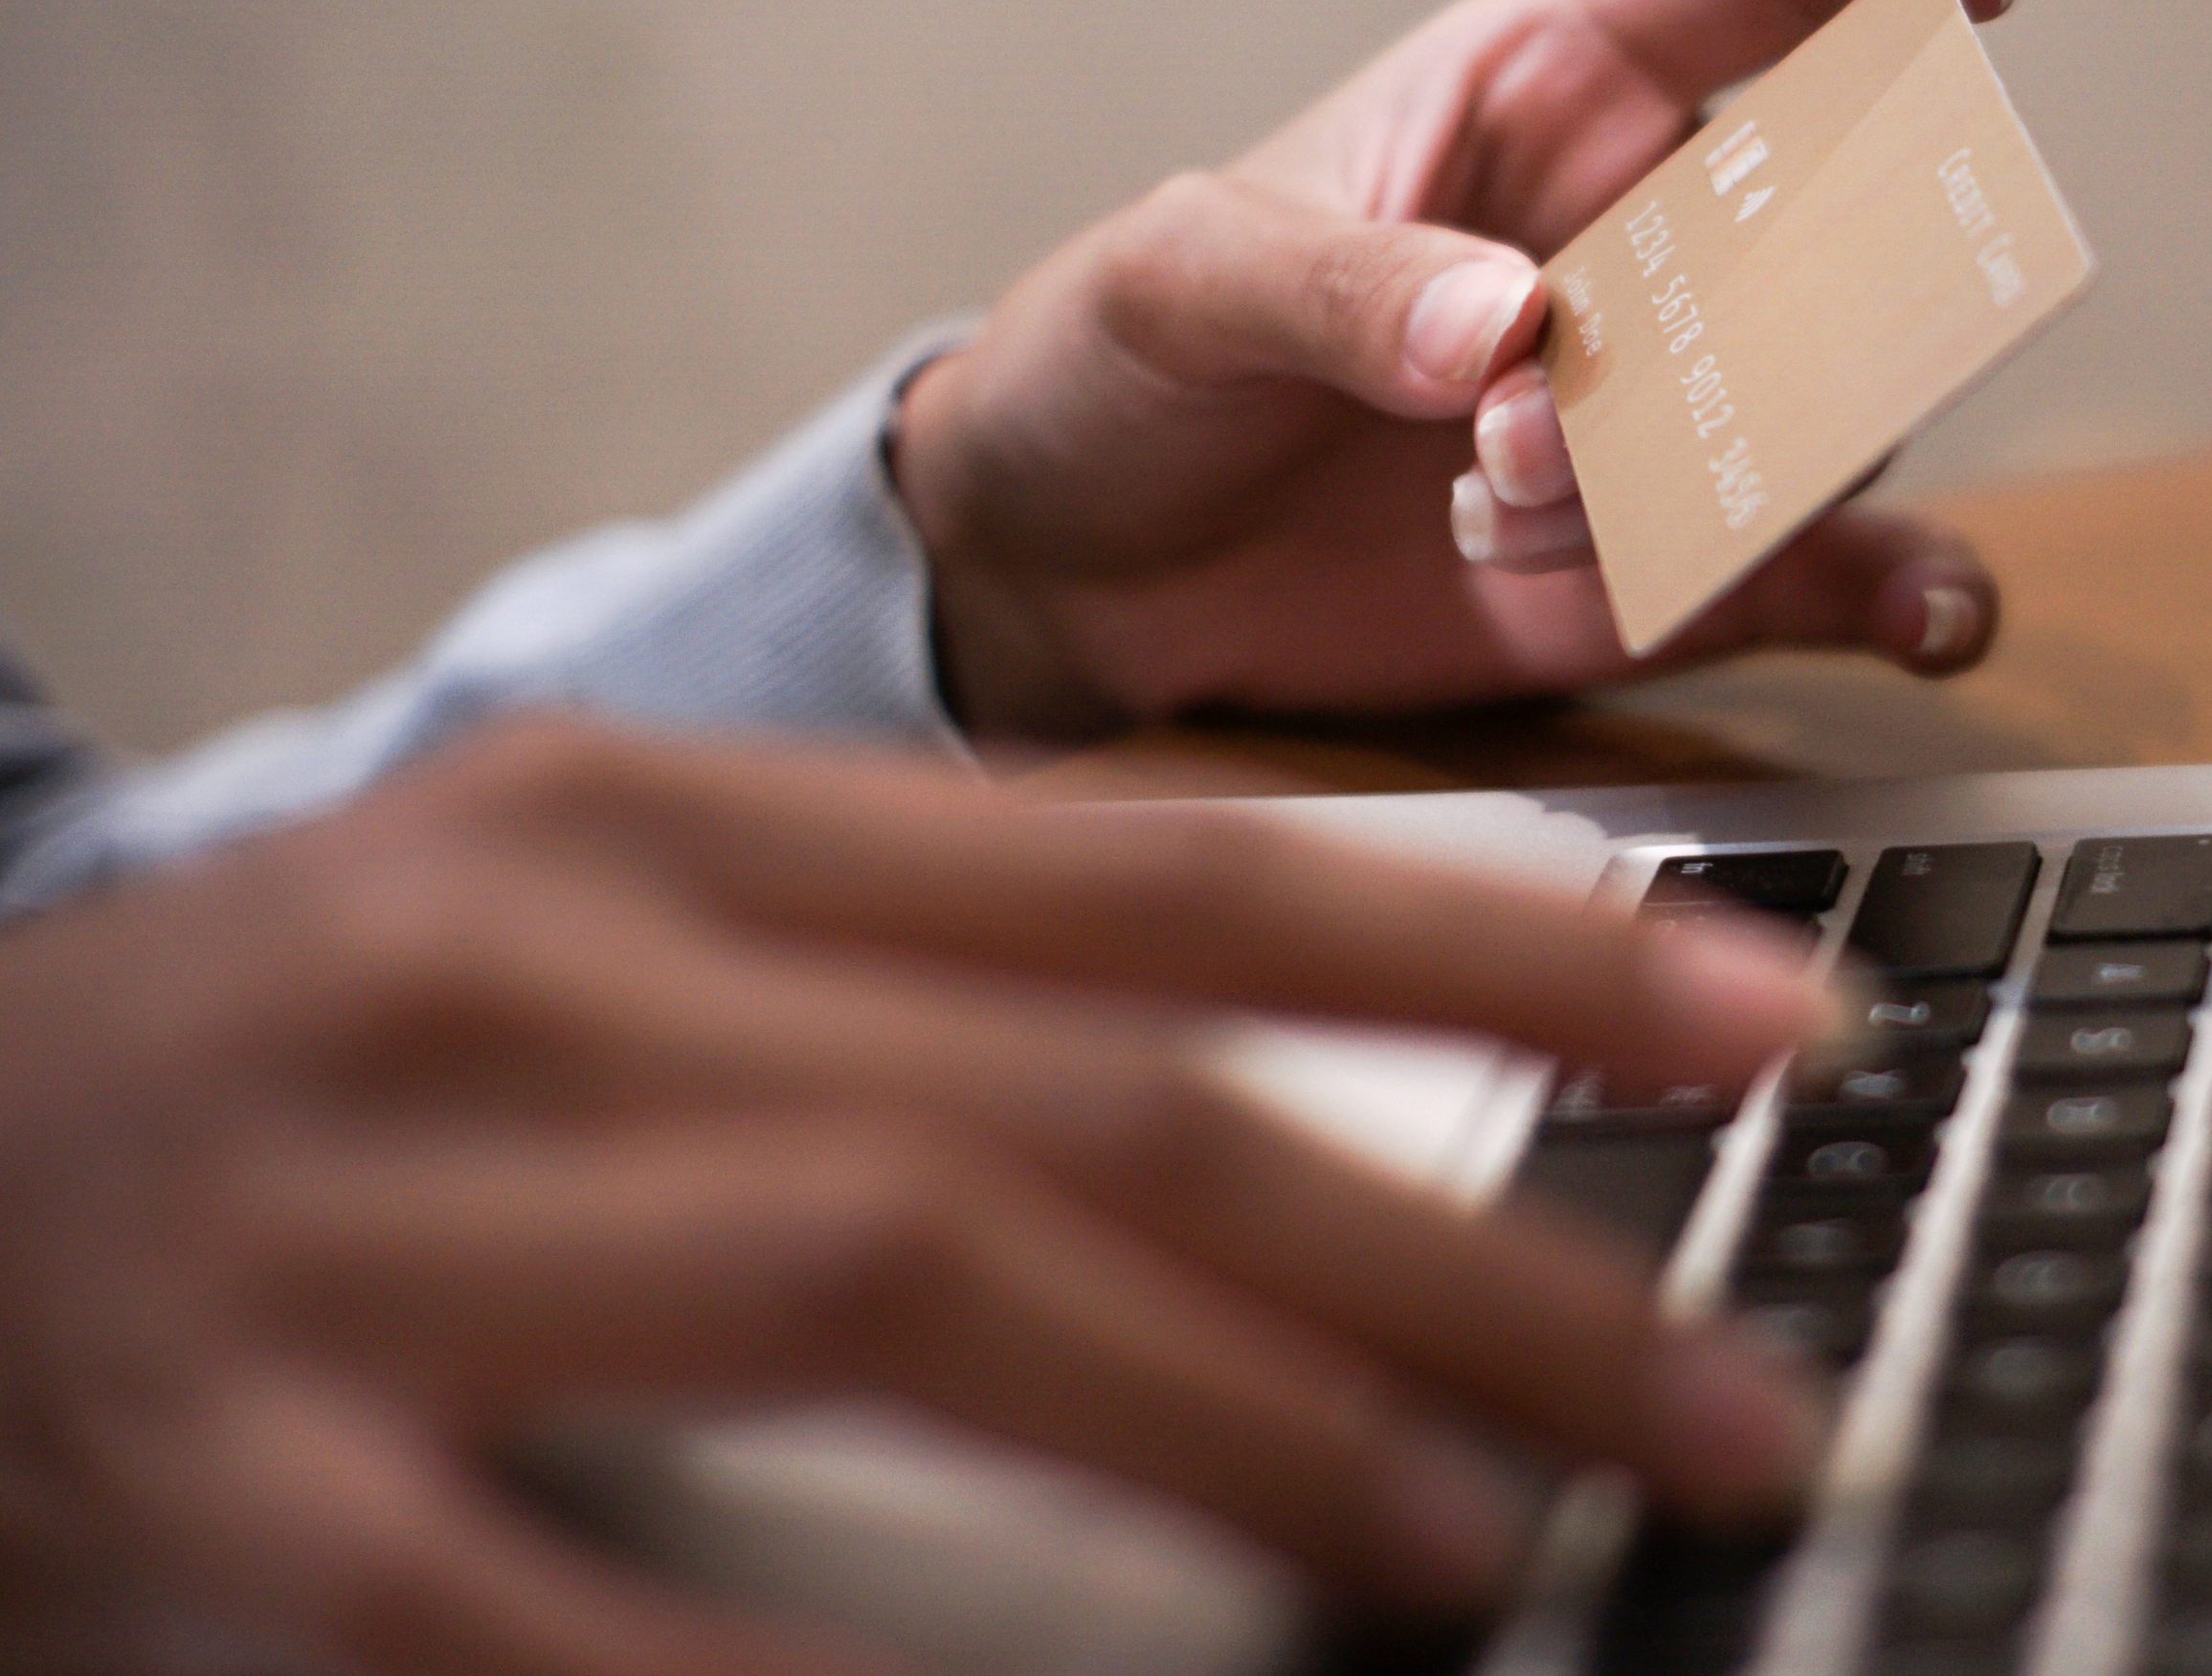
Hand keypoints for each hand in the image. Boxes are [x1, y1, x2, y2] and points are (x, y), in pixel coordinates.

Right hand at [0, 718, 1833, 1672]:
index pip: (1171, 878)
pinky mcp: (228, 1481)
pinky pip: (564, 1615)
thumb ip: (935, 997)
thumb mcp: (614, 948)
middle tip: (1719, 1393)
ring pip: (893, 1277)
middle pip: (1094, 1099)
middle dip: (1464, 1256)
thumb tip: (1316, 1112)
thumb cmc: (316, 1074)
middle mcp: (533, 969)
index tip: (1772, 1037)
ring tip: (1485, 1547)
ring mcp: (367, 1218)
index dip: (1508, 958)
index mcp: (664, 826)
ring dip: (1236, 1426)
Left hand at [889, 0, 2028, 742]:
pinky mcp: (1673, 564)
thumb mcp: (1183, 281)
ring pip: (1822, 411)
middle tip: (1566, 398)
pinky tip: (1927, 620)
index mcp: (1555, 86)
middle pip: (1849, 215)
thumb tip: (1513, 332)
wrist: (1071, 578)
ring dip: (1689, 473)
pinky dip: (1909, 592)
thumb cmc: (1121, 364)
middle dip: (1763, 306)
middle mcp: (1654, 236)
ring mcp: (1678, 406)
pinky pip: (1839, 570)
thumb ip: (1341, 287)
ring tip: (1491, 510)